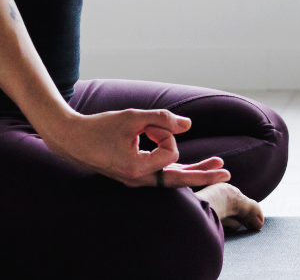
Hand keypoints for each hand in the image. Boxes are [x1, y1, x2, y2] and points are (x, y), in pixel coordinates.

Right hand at [40, 108, 232, 187]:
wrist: (71, 140)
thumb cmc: (100, 127)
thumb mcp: (133, 117)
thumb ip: (162, 119)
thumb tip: (189, 126)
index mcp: (136, 169)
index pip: (170, 154)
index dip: (165, 134)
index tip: (147, 126)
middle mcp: (137, 180)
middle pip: (178, 181)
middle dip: (204, 175)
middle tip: (228, 173)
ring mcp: (136, 181)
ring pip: (172, 179)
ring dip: (194, 171)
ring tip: (218, 165)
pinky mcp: (134, 176)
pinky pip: (161, 176)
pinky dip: (177, 170)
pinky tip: (195, 168)